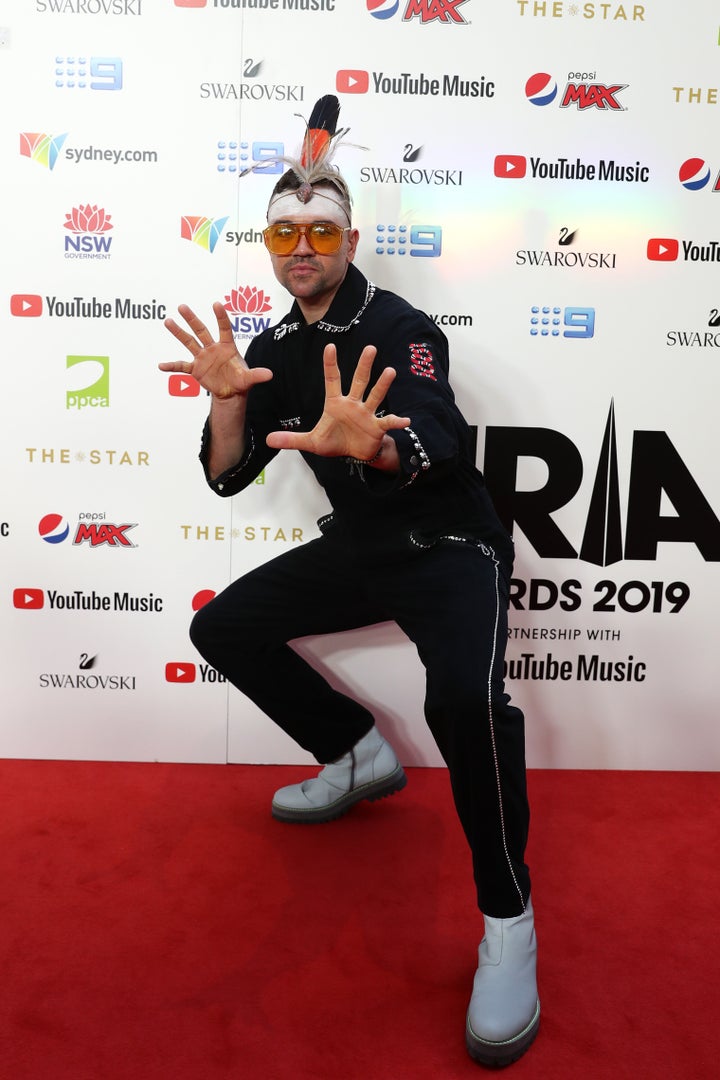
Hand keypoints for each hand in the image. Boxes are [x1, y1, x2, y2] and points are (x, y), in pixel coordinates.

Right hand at [160, 302, 271, 399]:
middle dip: (192, 319)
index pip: (224, 328)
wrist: (231, 392)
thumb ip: (257, 375)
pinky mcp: (196, 369)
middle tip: (182, 307)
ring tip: (168, 321)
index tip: (216, 304)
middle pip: (201, 330)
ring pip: (189, 342)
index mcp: (227, 347)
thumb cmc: (240, 380)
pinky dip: (172, 366)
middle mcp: (213, 348)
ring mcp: (203, 357)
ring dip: (179, 333)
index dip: (220, 317)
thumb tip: (269, 375)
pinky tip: (161, 366)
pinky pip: (182, 366)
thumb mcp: (249, 378)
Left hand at [266, 344, 409, 459]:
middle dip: (364, 365)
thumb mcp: (311, 442)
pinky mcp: (377, 427)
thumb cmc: (334, 441)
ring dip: (382, 384)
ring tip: (390, 371)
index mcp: (336, 403)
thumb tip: (268, 440)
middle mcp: (353, 403)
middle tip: (370, 348)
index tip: (329, 346)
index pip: (332, 379)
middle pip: (359, 380)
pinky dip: (396, 421)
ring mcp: (367, 413)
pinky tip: (405, 420)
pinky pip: (387, 422)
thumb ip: (291, 440)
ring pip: (375, 395)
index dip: (330, 364)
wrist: (354, 453)